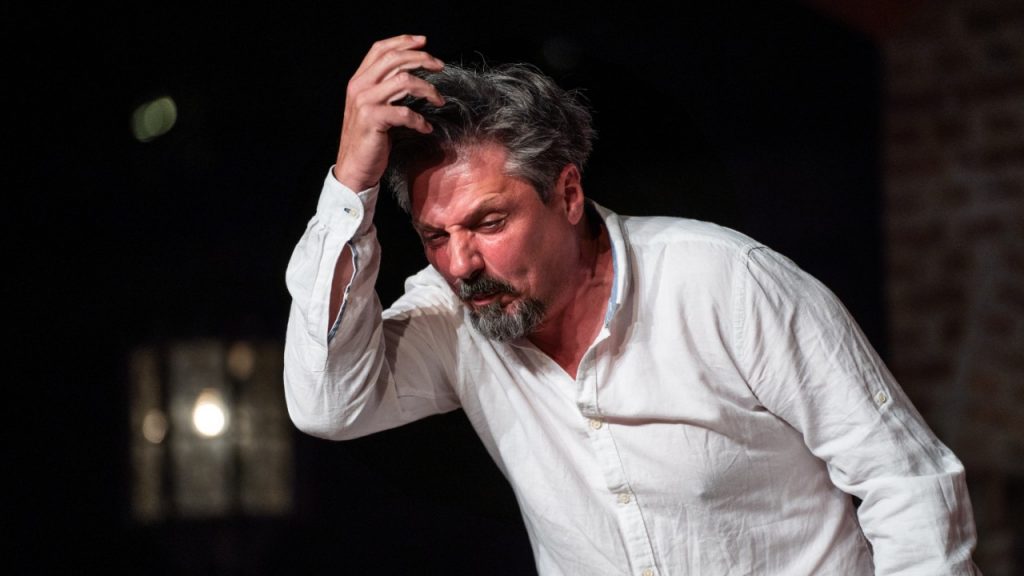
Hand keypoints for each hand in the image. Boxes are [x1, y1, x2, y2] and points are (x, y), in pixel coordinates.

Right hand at [333, 34, 444, 191]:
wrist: (354, 169)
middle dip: (422, 58)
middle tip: (440, 66)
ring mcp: (364, 102)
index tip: (424, 42)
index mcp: (358, 80)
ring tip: (439, 100)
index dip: (403, 41)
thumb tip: (412, 74)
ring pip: (403, 80)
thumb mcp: (374, 108)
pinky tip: (426, 128)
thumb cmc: (369, 140)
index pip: (380, 49)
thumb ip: (385, 89)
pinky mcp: (372, 119)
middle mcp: (359, 87)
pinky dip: (420, 120)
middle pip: (394, 59)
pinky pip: (405, 112)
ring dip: (427, 89)